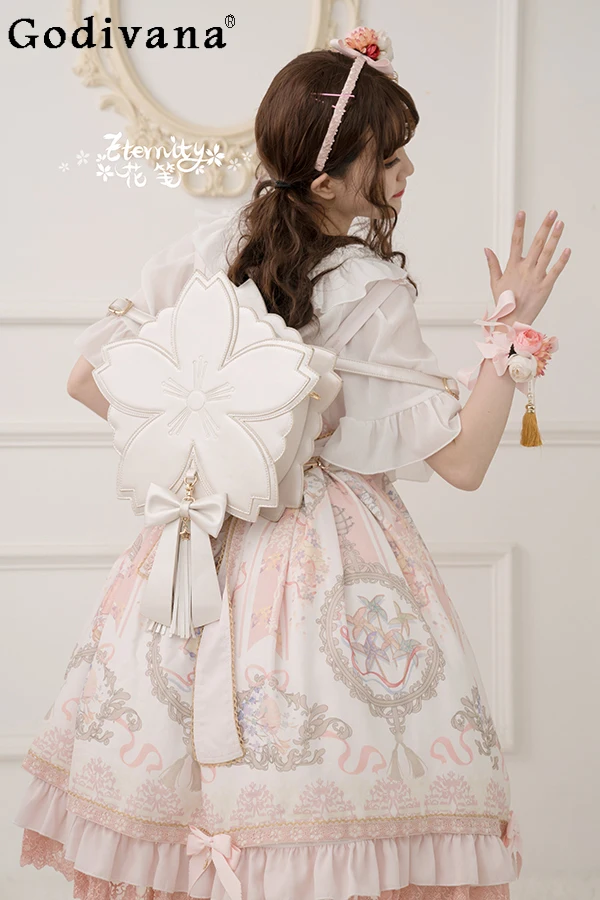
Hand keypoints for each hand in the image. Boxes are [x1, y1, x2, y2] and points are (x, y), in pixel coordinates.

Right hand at [484, 209, 570, 326]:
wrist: (513, 321)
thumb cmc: (504, 303)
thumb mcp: (495, 282)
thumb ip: (492, 264)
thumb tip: (486, 249)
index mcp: (512, 267)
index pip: (515, 241)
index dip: (518, 226)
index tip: (522, 212)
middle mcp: (525, 269)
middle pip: (536, 243)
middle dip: (545, 226)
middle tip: (552, 213)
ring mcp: (536, 277)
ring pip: (547, 253)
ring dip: (555, 237)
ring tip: (560, 223)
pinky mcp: (546, 286)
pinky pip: (555, 271)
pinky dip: (561, 260)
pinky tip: (567, 249)